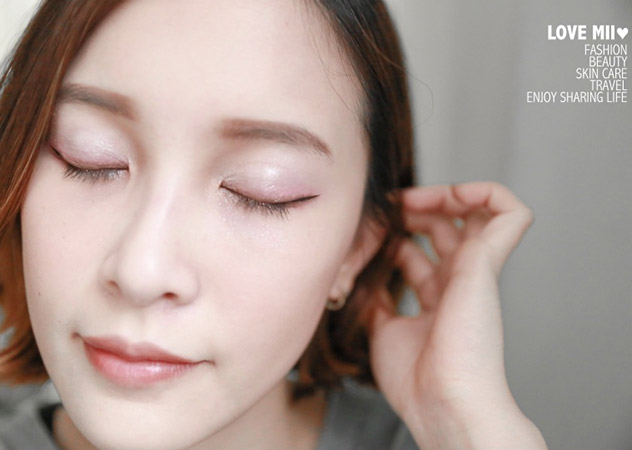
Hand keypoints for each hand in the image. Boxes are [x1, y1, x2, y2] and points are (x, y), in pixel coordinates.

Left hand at [368, 182, 545, 449]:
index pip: (421, 250)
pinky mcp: (486, 262)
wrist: (440, 402)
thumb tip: (361, 279)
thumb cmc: (416, 379)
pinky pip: (510, 213)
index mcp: (438, 296)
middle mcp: (459, 279)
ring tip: (410, 199)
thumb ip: (376, 300)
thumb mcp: (382, 329)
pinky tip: (452, 194)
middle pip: (445, 225)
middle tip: (389, 208)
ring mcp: (475, 269)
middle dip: (415, 207)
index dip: (396, 231)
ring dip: (444, 194)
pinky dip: (488, 192)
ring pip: (477, 211)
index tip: (371, 227)